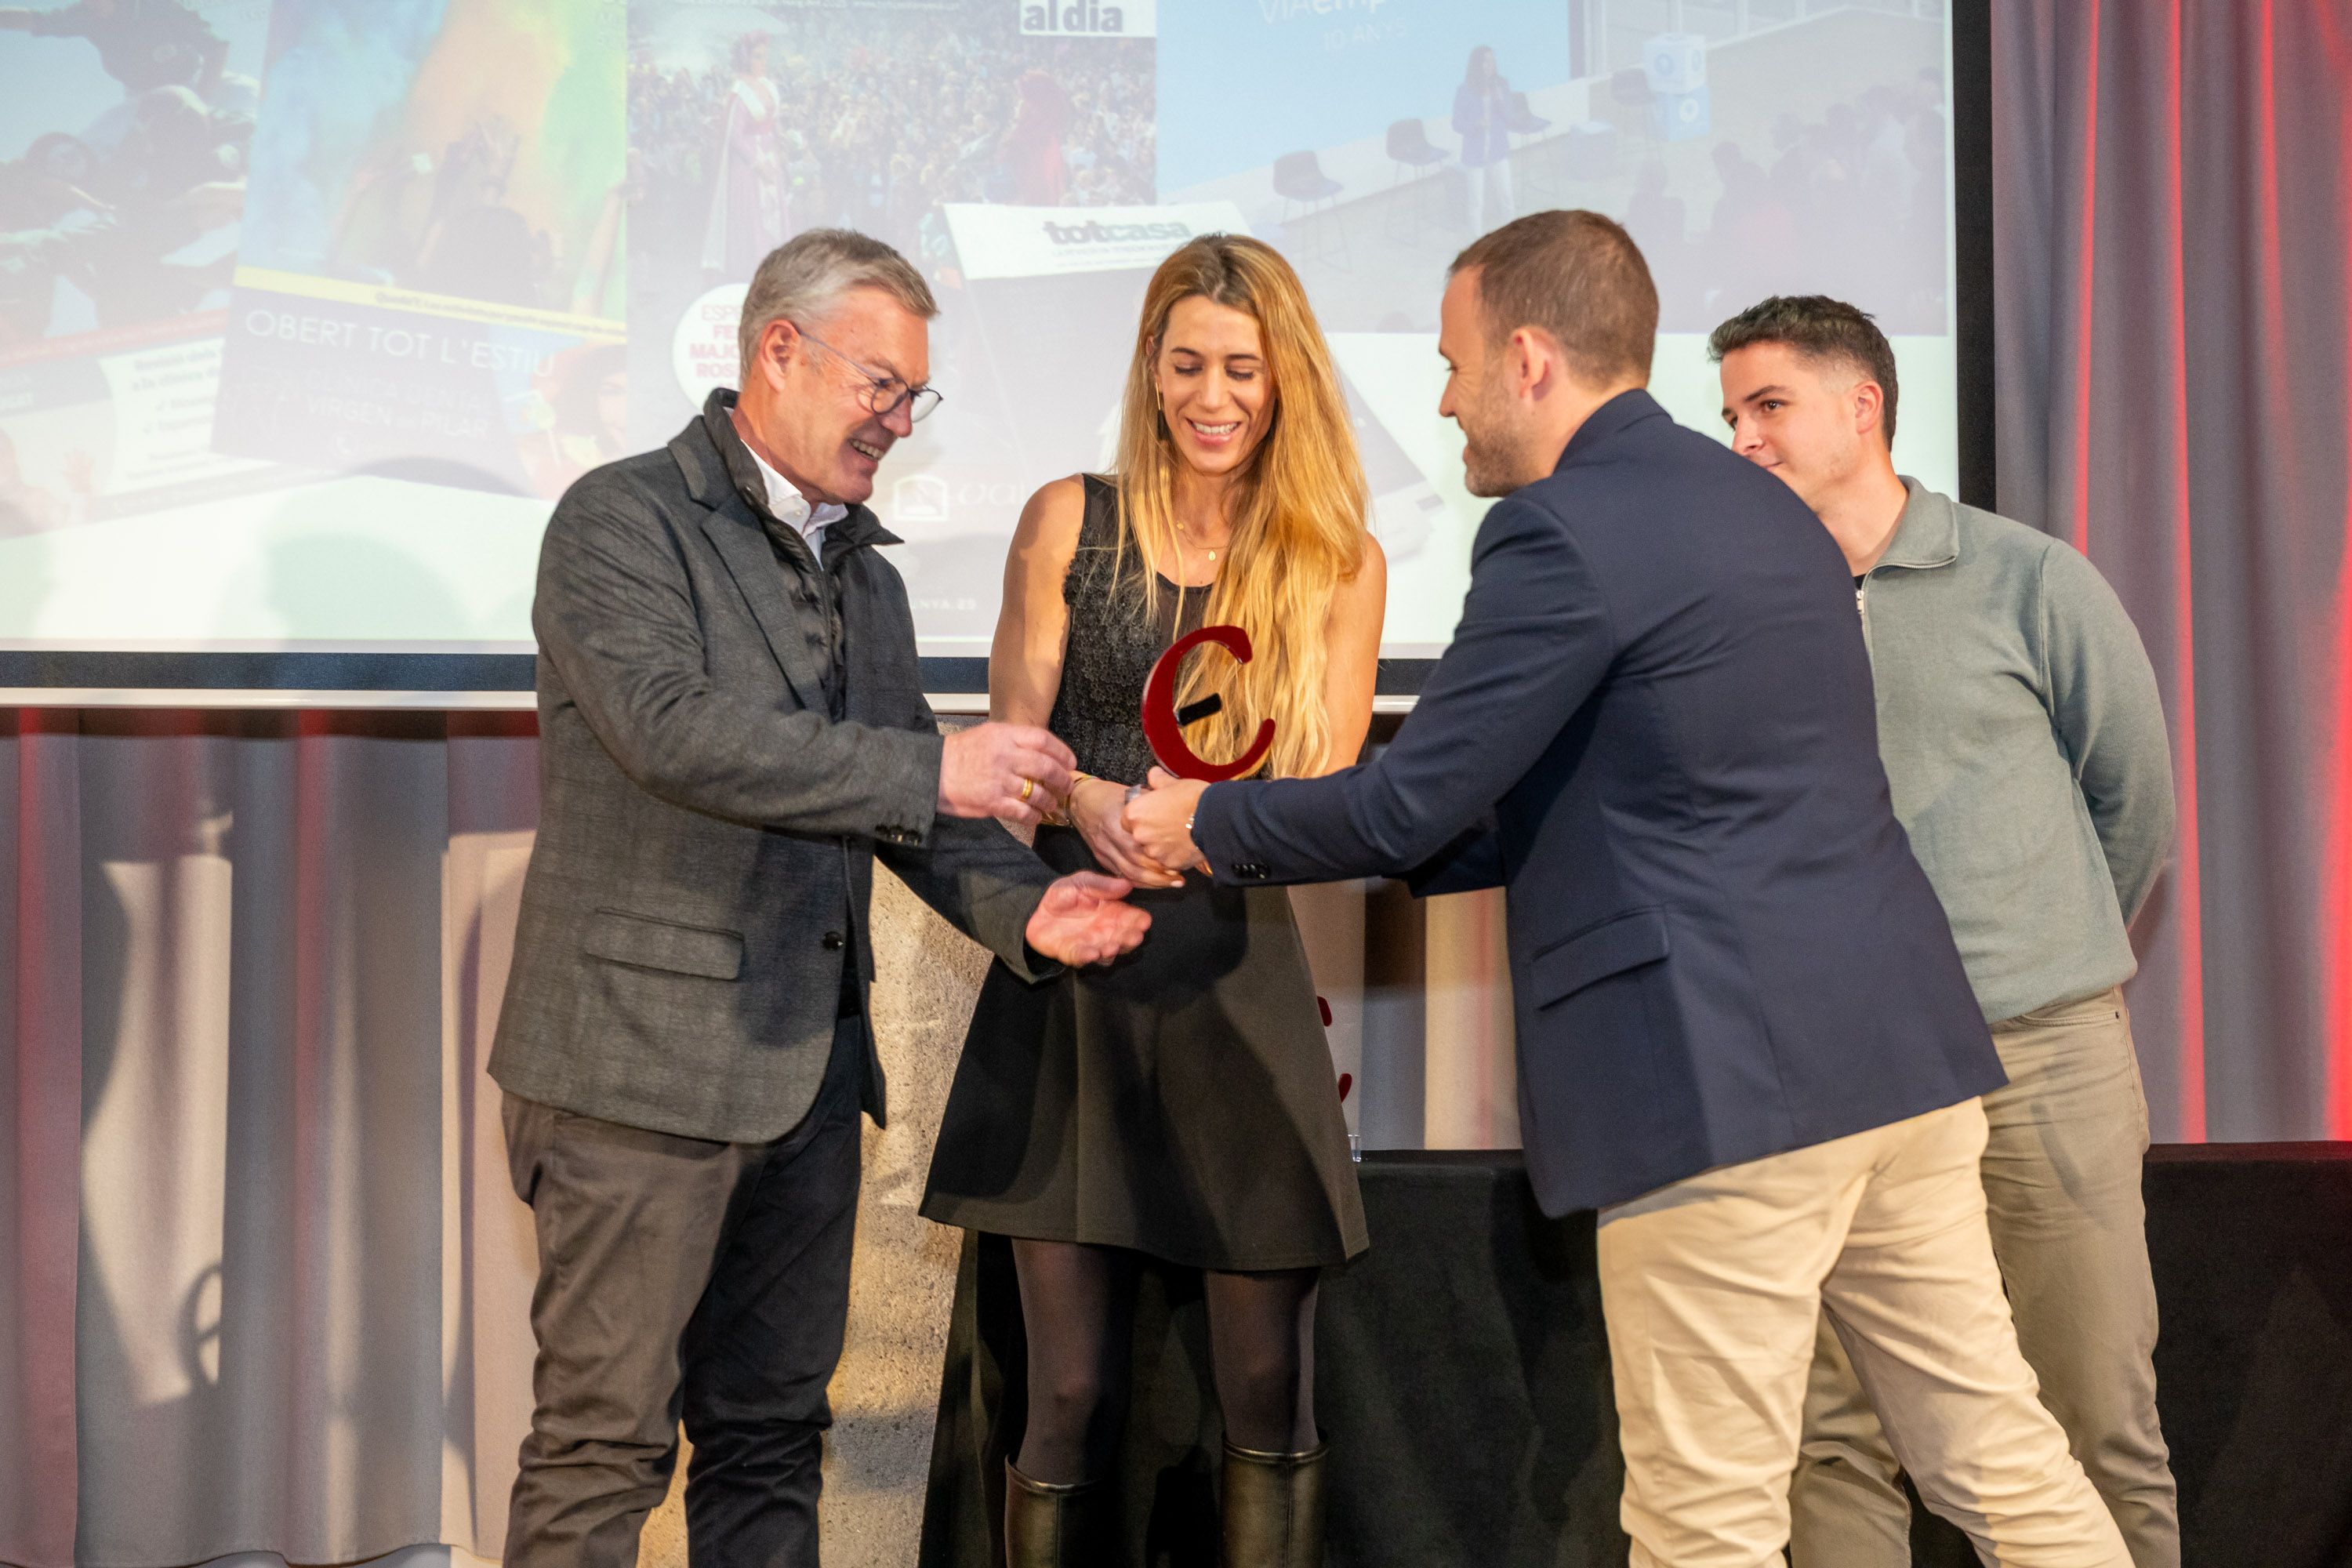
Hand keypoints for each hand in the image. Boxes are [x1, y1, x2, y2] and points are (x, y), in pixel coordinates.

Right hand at [939, 722, 1074, 825]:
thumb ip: (1012, 740)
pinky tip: (1036, 818)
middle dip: (1062, 779)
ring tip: (1052, 805)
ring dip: (1050, 801)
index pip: (1043, 740)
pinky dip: (1034, 817)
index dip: (1062, 752)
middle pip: (1046, 767)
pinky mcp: (993, 803)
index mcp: (1004, 736)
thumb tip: (1039, 750)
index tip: (1070, 762)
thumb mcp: (985, 735)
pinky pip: (1023, 812)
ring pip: (1038, 793)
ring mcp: (1000, 780)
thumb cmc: (957, 754)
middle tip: (1067, 787)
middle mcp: (1005, 756)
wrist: (930, 772)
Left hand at [1025, 871, 1150, 965]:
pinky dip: (1087, 958)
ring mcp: (1091, 944)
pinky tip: (1092, 953)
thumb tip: (1127, 884)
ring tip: (1113, 946)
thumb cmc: (1064, 894)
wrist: (1036, 908)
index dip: (1139, 921)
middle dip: (1130, 939)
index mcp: (1113, 912)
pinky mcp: (1073, 954)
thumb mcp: (1082, 882)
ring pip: (1107, 953)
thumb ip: (1102, 885)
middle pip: (1124, 938)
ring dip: (1111, 951)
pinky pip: (1082, 958)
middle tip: (1134, 937)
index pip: (1131, 918)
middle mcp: (1106, 931)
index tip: (1145, 921)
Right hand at [1067, 777, 1183, 887]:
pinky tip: (1154, 884)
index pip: (1140, 848)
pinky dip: (1139, 882)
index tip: (1179, 859)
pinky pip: (1121, 875)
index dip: (1160, 858)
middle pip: (1135, 865)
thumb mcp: (1132, 795)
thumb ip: (1152, 804)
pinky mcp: (1100, 858)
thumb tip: (1176, 811)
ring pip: (1128, 874)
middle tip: (1180, 877)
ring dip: (1152, 882)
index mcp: (1117, 823)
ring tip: (1172, 883)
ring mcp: (1103, 851)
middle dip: (1159, 875)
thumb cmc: (1109, 795)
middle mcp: (1109, 840)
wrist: (1079, 800)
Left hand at [1121, 768, 1209, 873]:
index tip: (1153, 815)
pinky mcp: (1169, 864)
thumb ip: (1158, 781)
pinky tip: (1187, 845)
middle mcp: (1140, 835)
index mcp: (1135, 813)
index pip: (1128, 819)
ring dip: (1163, 846)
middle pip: (1140, 837)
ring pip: (1154, 851)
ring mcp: (1154, 852)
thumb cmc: (1193, 798)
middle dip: (1151, 832)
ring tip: (1180, 834)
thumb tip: (1153, 774)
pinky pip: (1168, 861)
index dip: (1141, 817)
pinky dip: (1175, 855)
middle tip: (1169, 824)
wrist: (1216, 818)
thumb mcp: (1173, 783)